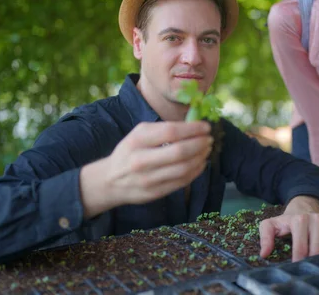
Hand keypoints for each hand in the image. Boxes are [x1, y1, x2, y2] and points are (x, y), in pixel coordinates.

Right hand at [80, 121, 211, 217]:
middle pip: (180, 151)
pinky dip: (196, 171)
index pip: (171, 132)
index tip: (206, 126)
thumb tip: (194, 125)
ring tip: (207, 150)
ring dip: (201, 157)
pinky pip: (182, 181)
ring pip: (183, 168)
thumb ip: (163, 129)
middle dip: (200, 144)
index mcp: (137, 140)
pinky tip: (201, 163)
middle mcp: (141, 160)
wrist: (110, 181)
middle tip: (209, 139)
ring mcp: (148, 179)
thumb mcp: (139, 134)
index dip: (192, 129)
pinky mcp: (155, 193)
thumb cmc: (129, 151)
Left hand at [259, 196, 318, 261]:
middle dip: (310, 262)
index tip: (294, 268)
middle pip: (317, 251)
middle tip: (305, 267)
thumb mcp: (270, 225)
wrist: (303, 208)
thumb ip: (265, 237)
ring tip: (314, 263)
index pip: (301, 249)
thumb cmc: (285, 221)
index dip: (298, 262)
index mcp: (300, 220)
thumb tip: (264, 254)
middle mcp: (316, 219)